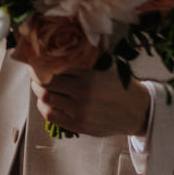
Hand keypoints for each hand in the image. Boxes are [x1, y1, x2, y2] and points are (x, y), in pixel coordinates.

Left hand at [31, 68, 149, 138]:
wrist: (137, 110)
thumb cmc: (119, 85)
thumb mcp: (106, 67)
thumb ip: (85, 59)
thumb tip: (58, 49)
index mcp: (89, 73)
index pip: (54, 66)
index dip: (42, 64)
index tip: (38, 61)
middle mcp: (83, 91)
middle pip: (46, 83)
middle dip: (37, 78)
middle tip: (36, 75)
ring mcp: (80, 110)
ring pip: (46, 98)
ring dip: (39, 92)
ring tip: (41, 87)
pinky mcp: (79, 125)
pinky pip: (51, 115)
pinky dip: (44, 107)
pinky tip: (47, 102)